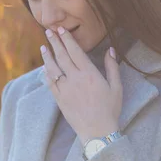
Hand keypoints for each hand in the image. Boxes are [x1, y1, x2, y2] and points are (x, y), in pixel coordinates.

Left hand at [41, 26, 122, 145]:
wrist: (97, 131)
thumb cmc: (110, 109)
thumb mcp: (116, 87)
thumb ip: (112, 67)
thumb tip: (110, 49)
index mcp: (89, 74)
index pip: (75, 51)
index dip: (67, 39)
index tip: (61, 29)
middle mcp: (75, 78)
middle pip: (62, 56)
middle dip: (55, 42)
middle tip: (48, 31)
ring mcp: (65, 88)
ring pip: (53, 68)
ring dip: (47, 56)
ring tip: (43, 46)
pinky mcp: (59, 98)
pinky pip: (50, 83)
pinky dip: (46, 73)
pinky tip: (44, 67)